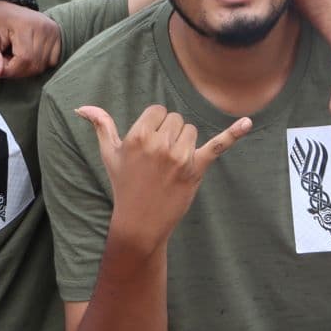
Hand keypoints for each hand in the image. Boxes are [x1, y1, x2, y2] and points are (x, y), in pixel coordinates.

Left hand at [0, 1, 62, 78]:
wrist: (1, 7)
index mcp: (25, 25)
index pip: (24, 60)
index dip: (10, 70)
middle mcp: (44, 27)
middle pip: (35, 65)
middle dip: (17, 70)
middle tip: (4, 59)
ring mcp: (53, 31)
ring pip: (43, 65)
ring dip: (27, 67)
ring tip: (14, 54)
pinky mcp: (58, 35)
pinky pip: (51, 61)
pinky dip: (38, 63)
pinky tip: (26, 54)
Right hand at [74, 104, 252, 249]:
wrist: (140, 222)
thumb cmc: (124, 185)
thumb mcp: (110, 155)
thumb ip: (101, 126)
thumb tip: (82, 108)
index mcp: (137, 136)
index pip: (158, 111)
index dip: (155, 125)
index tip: (150, 145)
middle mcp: (159, 144)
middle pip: (176, 119)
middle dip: (169, 134)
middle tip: (159, 159)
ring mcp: (179, 157)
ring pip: (191, 130)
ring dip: (185, 142)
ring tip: (172, 165)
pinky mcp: (196, 168)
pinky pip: (218, 145)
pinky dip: (234, 134)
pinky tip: (249, 122)